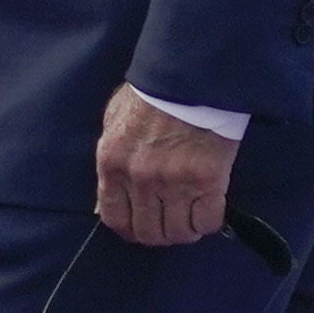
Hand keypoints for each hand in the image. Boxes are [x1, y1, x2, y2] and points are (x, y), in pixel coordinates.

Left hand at [93, 85, 233, 246]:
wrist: (190, 77)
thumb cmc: (150, 97)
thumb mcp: (114, 124)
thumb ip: (110, 166)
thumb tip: (105, 204)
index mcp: (113, 165)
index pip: (115, 218)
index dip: (129, 230)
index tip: (140, 229)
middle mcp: (141, 180)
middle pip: (148, 232)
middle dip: (159, 235)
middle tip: (170, 224)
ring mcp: (175, 183)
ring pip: (178, 233)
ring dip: (185, 232)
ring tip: (191, 219)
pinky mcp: (208, 181)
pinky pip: (208, 221)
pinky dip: (208, 222)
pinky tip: (208, 210)